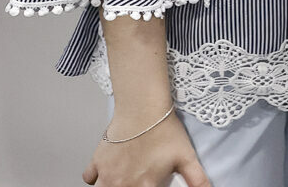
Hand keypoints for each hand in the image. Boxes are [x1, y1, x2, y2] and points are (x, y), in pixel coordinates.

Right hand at [83, 111, 208, 186]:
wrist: (142, 108)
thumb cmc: (164, 130)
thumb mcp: (187, 157)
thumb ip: (197, 180)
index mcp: (145, 186)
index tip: (151, 184)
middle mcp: (123, 184)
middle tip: (138, 179)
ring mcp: (107, 175)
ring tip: (124, 179)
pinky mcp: (96, 162)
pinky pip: (90, 178)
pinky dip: (96, 178)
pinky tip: (109, 171)